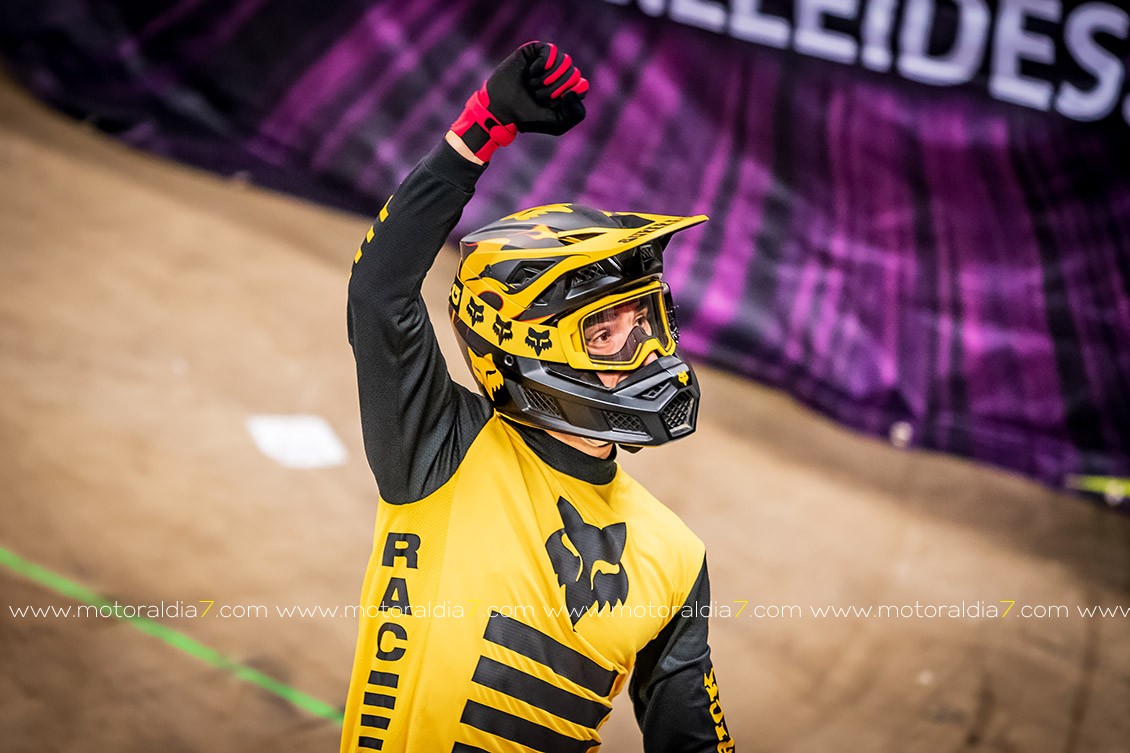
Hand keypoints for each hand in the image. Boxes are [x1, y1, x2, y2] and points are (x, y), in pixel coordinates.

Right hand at [450, 41, 588, 161]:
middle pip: (573, 73)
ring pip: (565, 61)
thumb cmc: (528, 117)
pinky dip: (542, 64)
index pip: (581, 85)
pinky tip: (531, 72)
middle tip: (538, 96)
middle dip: (555, 88)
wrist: (501, 108)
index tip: (551, 104)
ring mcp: (548, 61)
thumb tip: (579, 85)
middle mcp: (560, 74)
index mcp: (567, 90)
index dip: (567, 95)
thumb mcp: (558, 123)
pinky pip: (551, 50)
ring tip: (532, 86)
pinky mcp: (535, 50)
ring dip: (547, 78)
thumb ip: (577, 113)